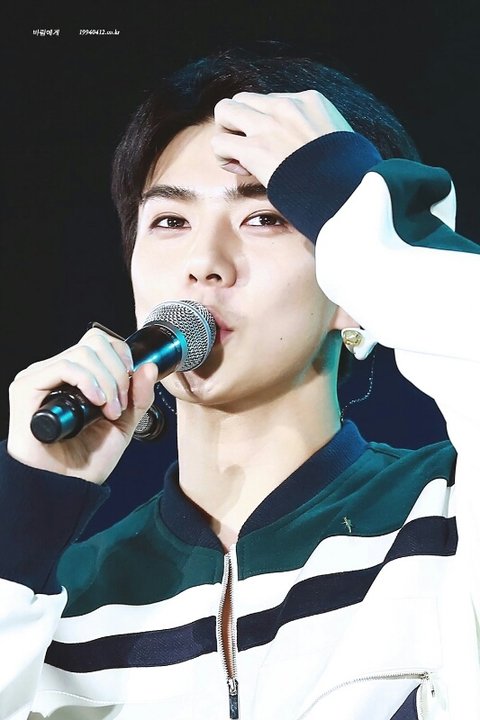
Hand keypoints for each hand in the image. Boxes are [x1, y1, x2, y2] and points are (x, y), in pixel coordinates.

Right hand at [7, 328, 157, 483]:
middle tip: (120, 404)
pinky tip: (96, 402)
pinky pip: (63, 366)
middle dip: (118, 372)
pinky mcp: (26, 387)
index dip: (123, 359)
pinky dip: (87, 381)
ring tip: (109, 410)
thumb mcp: (124, 423)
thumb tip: (149, 366)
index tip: (131, 388)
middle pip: (95, 343)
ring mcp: (40, 377)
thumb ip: (139, 396)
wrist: (66, 486)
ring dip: (106, 381)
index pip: (101, 342)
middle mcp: (57, 371)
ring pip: (82, 353)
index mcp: (78, 375)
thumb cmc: (87, 459)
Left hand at [212, 90, 353, 185]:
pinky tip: (239, 168)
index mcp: (310, 100)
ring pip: (225, 110)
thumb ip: (326, 135)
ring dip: (227, 133)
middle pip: (245, 99)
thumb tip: (324, 148)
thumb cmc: (352, 175)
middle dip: (242, 123)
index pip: (272, 101)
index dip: (267, 124)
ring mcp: (268, 126)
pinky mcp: (255, 149)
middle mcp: (286, 106)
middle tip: (250, 148)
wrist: (348, 191)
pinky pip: (219, 142)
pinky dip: (223, 156)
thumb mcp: (346, 140)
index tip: (276, 148)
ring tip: (238, 155)